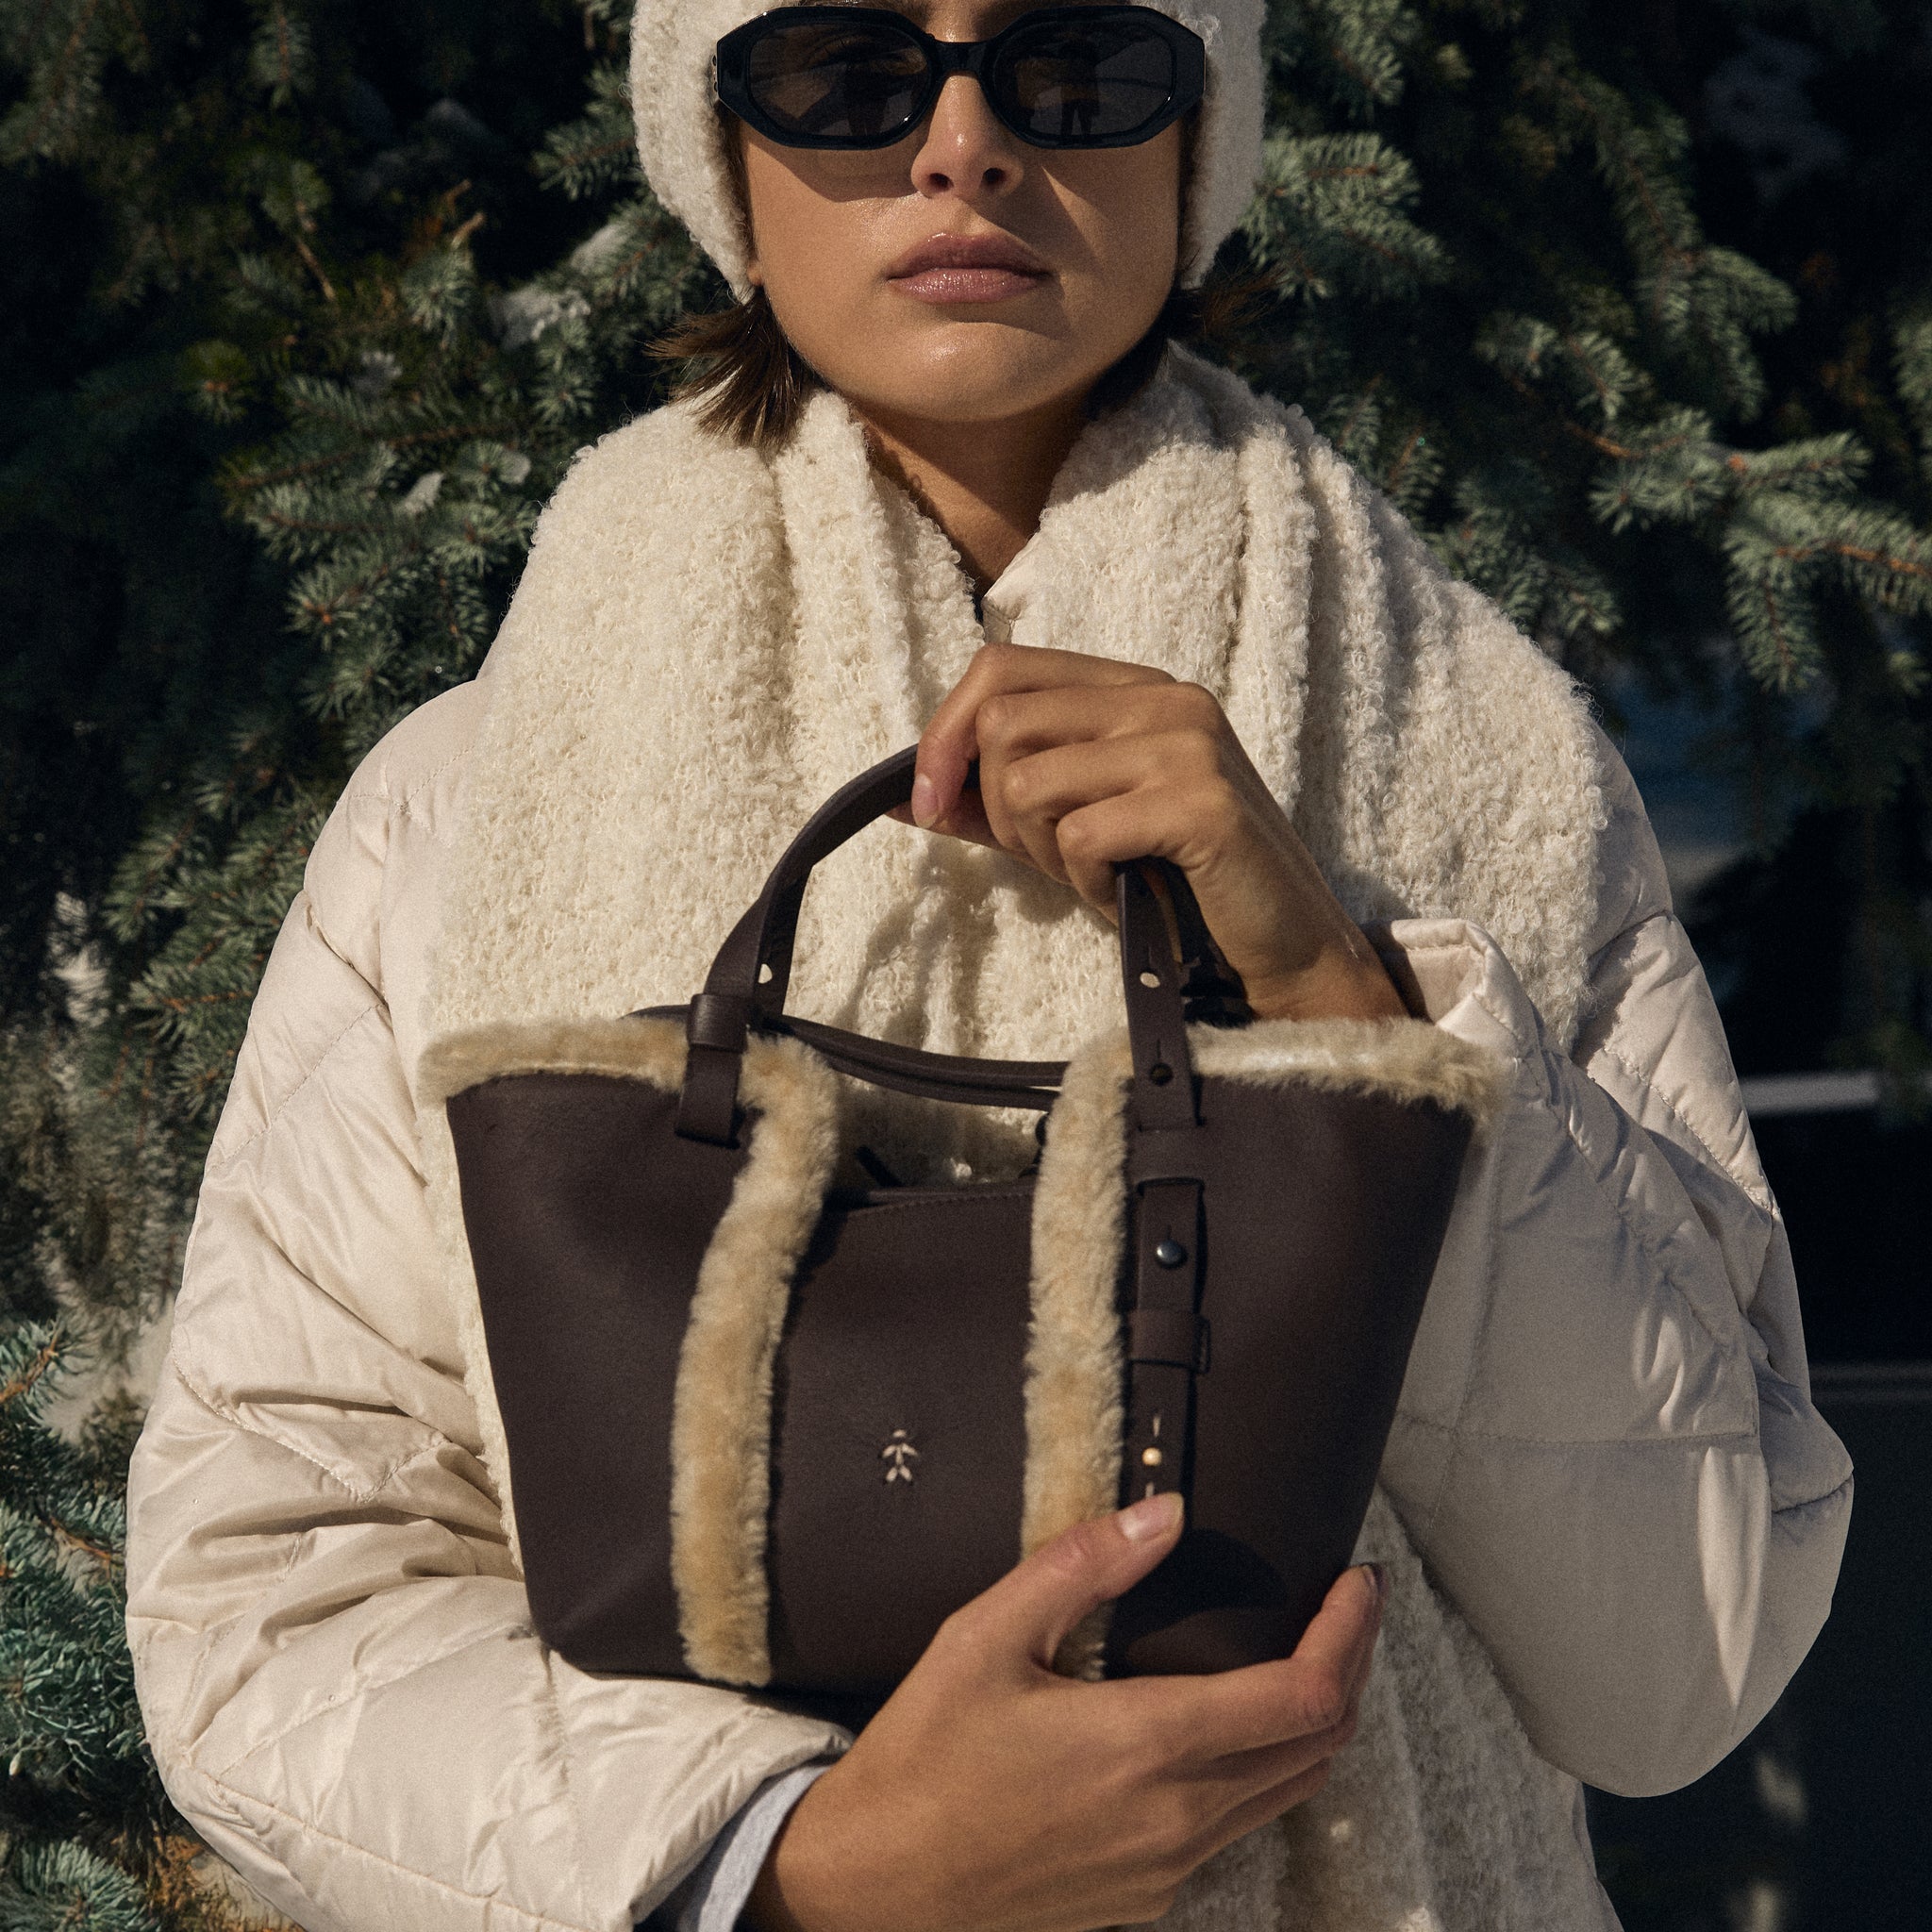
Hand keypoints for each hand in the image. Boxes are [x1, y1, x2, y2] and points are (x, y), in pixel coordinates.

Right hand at [745, 1493, 1386, 1931]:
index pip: (1302, 1696)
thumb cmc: (924, 1755)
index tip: (1357, 1581)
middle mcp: (1176, 1818)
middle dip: (1350, 1667)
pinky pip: (1240, 1828)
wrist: (874, 1885)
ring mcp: (1168, 1869)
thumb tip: (1166, 1512)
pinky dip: (1268, 1770)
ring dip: (1317, 1722)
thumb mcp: (985, 1636)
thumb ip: (1082, 1566)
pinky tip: (1234, 1728)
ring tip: (1308, 1656)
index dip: (1349, 1634)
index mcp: (1145, 1745)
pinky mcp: (1148, 1899)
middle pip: (1319, 1746)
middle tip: (1344, 1607)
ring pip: (1290, 1794)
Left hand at [898, 644, 1403, 1023]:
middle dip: (996, 810)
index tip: (931, 806)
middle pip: (1004, 721)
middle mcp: (1164, 698)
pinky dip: (1084, 883)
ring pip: (1030, 782)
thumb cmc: (1173, 890)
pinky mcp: (1201, 804)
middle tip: (1046, 860)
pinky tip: (1124, 895)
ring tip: (1094, 877)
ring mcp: (1187, 745)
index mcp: (1134, 688)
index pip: (1001, 666)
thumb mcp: (1072, 835)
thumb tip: (900, 795)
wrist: (1282, 952)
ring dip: (1041, 851)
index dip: (945, 733)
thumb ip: (995, 804)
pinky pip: (1081, 835)